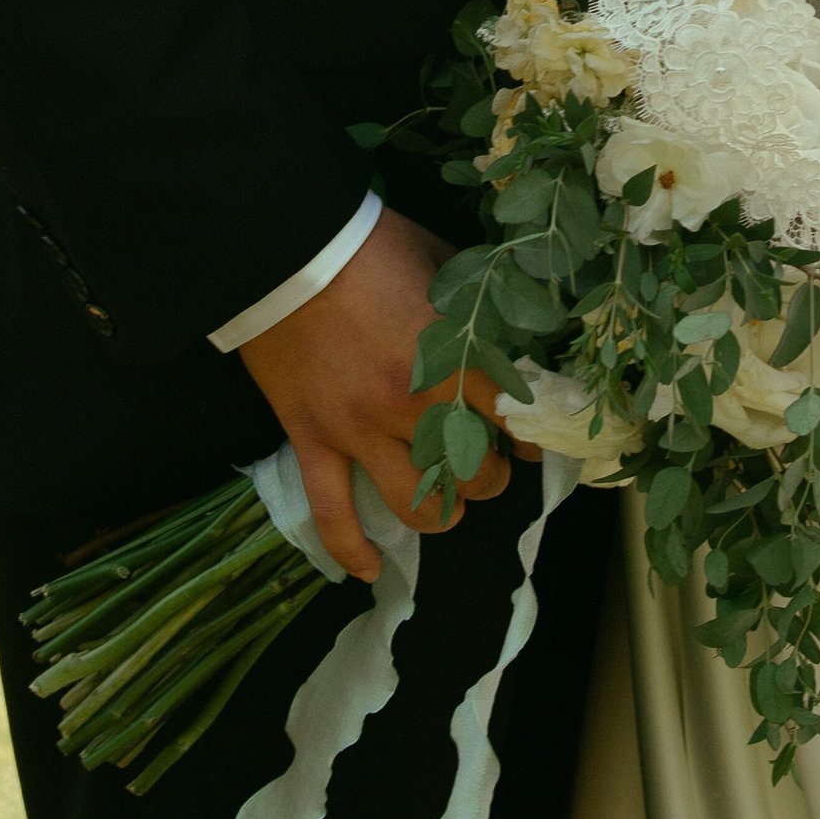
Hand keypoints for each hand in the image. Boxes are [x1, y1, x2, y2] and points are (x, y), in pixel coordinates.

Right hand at [237, 207, 508, 582]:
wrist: (284, 249)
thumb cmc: (370, 247)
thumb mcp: (443, 265)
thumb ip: (476, 309)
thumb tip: (509, 333)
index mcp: (453, 360)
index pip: (515, 419)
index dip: (534, 434)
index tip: (535, 435)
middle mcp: (414, 408)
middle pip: (474, 474)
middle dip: (491, 476)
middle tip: (491, 464)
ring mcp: (360, 432)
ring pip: (417, 507)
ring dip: (442, 512)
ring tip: (448, 503)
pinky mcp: (313, 441)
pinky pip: (332, 512)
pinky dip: (351, 548)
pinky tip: (371, 571)